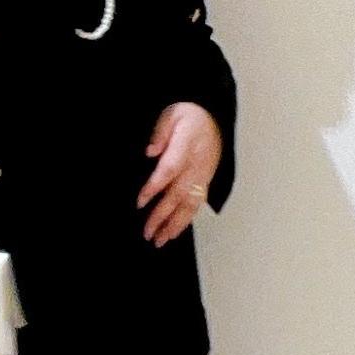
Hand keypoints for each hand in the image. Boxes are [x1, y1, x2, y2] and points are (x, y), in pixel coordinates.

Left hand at [137, 101, 222, 245]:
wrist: (214, 118)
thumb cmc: (189, 116)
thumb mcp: (172, 113)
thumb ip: (160, 131)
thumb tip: (150, 151)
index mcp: (187, 145)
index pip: (170, 169)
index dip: (155, 187)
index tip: (140, 202)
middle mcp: (197, 164)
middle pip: (178, 194)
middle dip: (162, 215)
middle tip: (147, 232)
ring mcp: (203, 175)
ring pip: (190, 204)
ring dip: (174, 225)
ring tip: (159, 240)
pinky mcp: (206, 182)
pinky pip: (196, 205)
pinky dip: (184, 221)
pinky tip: (173, 232)